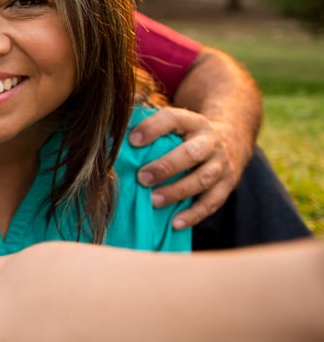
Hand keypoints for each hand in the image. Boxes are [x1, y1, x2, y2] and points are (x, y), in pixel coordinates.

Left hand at [129, 106, 251, 229]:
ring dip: (177, 191)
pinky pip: (212, 202)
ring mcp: (221, 164)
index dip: (153, 128)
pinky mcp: (228, 185)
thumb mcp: (174, 124)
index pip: (173, 119)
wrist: (230, 140)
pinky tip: (175, 222)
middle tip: (142, 178)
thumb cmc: (186, 136)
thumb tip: (111, 139)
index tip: (132, 140)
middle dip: (166, 167)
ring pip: (202, 179)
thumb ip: (149, 129)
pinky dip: (194, 214)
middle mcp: (210, 141)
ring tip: (153, 201)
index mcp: (192, 122)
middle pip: (191, 153)